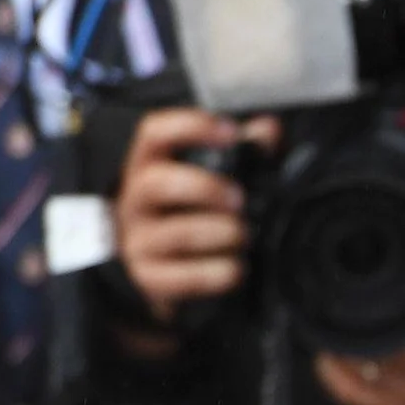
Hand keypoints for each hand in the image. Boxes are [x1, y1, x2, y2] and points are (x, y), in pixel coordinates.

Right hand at [114, 106, 276, 344]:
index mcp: (150, 167)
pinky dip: (215, 274)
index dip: (190, 126)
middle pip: (156, 183)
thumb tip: (268, 128)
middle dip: (204, 188)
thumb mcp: (212, 179)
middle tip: (239, 198)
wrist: (164, 273)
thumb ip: (243, 153)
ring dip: (218, 233)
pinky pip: (180, 278)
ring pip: (174, 233)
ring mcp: (139, 241)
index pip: (154, 133)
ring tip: (243, 235)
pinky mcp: (150, 278)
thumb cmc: (191, 215)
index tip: (231, 131)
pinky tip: (236, 269)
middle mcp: (136, 201)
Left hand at [317, 193, 404, 404]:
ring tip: (338, 324)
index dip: (374, 310)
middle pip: (378, 347)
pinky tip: (335, 357)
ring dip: (341, 349)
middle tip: (336, 303)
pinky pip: (356, 398)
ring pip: (362, 373)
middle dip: (353, 326)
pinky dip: (336, 377)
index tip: (353, 291)